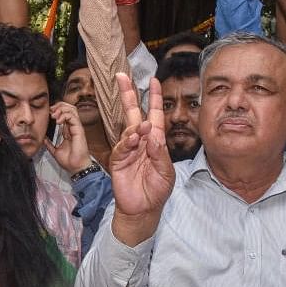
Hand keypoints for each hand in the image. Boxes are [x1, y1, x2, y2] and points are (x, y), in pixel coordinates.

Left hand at [46, 101, 91, 173]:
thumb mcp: (55, 151)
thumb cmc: (69, 161)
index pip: (64, 113)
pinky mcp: (79, 130)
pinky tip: (58, 120)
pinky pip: (73, 117)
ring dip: (61, 109)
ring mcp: (77, 128)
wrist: (76, 168)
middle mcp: (73, 127)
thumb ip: (49, 144)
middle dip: (59, 106)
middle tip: (50, 110)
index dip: (56, 110)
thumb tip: (43, 139)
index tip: (48, 113)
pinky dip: (64, 115)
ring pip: (72, 110)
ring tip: (54, 114)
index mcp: (68, 131)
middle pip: (69, 108)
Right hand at [109, 73, 174, 217]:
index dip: (154, 98)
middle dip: (128, 94)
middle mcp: (141, 141)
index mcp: (155, 141)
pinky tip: (134, 139)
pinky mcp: (118, 160)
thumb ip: (160, 154)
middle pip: (134, 113)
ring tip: (143, 127)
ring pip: (128, 129)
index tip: (153, 80)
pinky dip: (127, 141)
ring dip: (135, 125)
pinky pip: (122, 146)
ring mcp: (128, 149)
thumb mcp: (166, 172)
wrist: (143, 209)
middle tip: (122, 77)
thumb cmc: (157, 190)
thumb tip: (152, 134)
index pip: (155, 114)